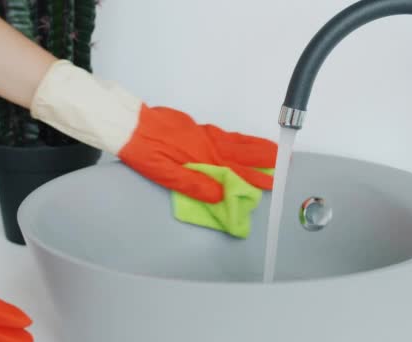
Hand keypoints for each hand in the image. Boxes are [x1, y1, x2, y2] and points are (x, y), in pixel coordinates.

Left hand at [118, 106, 276, 202]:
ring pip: (235, 140)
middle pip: (242, 150)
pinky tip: (240, 142)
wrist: (127, 123)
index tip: (272, 182)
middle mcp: (206, 143)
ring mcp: (201, 133)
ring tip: (271, 150)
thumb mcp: (163, 173)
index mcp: (202, 156)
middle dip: (264, 157)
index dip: (254, 177)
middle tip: (284, 161)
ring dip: (255, 146)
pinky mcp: (194, 127)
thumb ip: (193, 184)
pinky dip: (238, 138)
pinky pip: (224, 133)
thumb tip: (219, 195)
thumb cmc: (143, 150)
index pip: (235, 169)